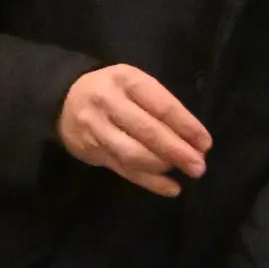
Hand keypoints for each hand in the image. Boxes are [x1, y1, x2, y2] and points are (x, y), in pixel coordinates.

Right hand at [57, 65, 211, 197]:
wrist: (63, 99)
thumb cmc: (112, 90)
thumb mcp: (134, 84)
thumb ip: (159, 105)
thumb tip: (193, 139)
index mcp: (126, 80)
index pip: (161, 106)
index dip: (186, 126)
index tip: (205, 143)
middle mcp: (108, 102)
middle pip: (147, 131)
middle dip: (177, 151)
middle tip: (199, 166)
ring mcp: (96, 129)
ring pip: (134, 154)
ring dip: (163, 166)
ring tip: (185, 172)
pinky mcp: (91, 151)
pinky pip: (124, 170)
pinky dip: (150, 182)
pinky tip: (171, 188)